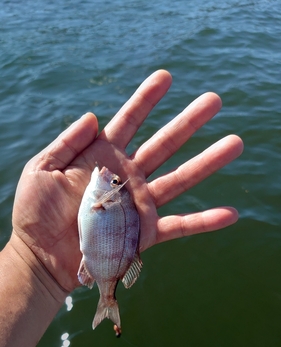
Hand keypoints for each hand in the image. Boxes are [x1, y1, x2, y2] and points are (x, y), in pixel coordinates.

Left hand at [11, 70, 242, 292]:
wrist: (41, 255)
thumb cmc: (36, 212)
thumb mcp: (41, 168)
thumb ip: (66, 141)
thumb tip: (92, 116)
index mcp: (102, 157)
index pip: (129, 121)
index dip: (146, 100)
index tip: (166, 78)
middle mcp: (127, 177)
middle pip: (164, 144)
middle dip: (189, 122)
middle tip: (214, 100)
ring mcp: (139, 204)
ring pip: (179, 179)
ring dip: (208, 162)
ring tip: (235, 143)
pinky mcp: (144, 234)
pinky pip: (179, 226)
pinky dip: (204, 221)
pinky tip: (230, 214)